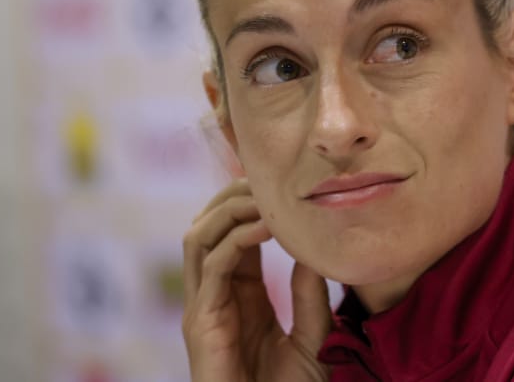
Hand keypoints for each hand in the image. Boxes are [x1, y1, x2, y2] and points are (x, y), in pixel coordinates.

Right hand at [182, 179, 331, 381]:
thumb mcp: (315, 337)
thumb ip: (311, 295)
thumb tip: (311, 252)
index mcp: (238, 295)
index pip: (231, 233)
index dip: (249, 202)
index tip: (283, 183)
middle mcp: (214, 296)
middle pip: (206, 225)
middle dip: (232, 194)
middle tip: (269, 177)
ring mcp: (203, 309)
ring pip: (198, 237)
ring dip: (229, 209)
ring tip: (266, 196)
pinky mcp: (202, 324)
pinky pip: (211, 267)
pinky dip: (236, 239)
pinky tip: (267, 227)